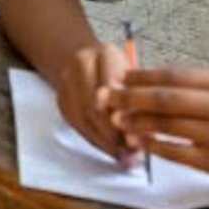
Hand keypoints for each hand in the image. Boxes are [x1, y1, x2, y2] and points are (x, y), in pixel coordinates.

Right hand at [51, 42, 136, 162]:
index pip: (112, 87)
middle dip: (114, 133)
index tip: (136, 135)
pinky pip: (77, 125)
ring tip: (124, 156)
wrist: (88, 60)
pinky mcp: (61, 99)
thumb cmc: (120, 72)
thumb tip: (146, 136)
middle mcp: (82, 63)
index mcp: (106, 53)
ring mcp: (67, 81)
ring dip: (104, 141)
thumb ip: (139, 101)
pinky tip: (110, 149)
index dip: (123, 113)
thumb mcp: (134, 77)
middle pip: (94, 105)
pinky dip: (95, 141)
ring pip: (84, 119)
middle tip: (132, 151)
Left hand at [108, 66, 208, 204]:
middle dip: (131, 97)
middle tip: (107, 97)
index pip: (178, 75)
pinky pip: (177, 152)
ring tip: (116, 120)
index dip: (144, 75)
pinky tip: (139, 143)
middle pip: (167, 97)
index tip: (121, 76)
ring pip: (168, 124)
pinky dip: (154, 146)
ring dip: (137, 122)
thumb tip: (157, 83)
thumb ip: (205, 90)